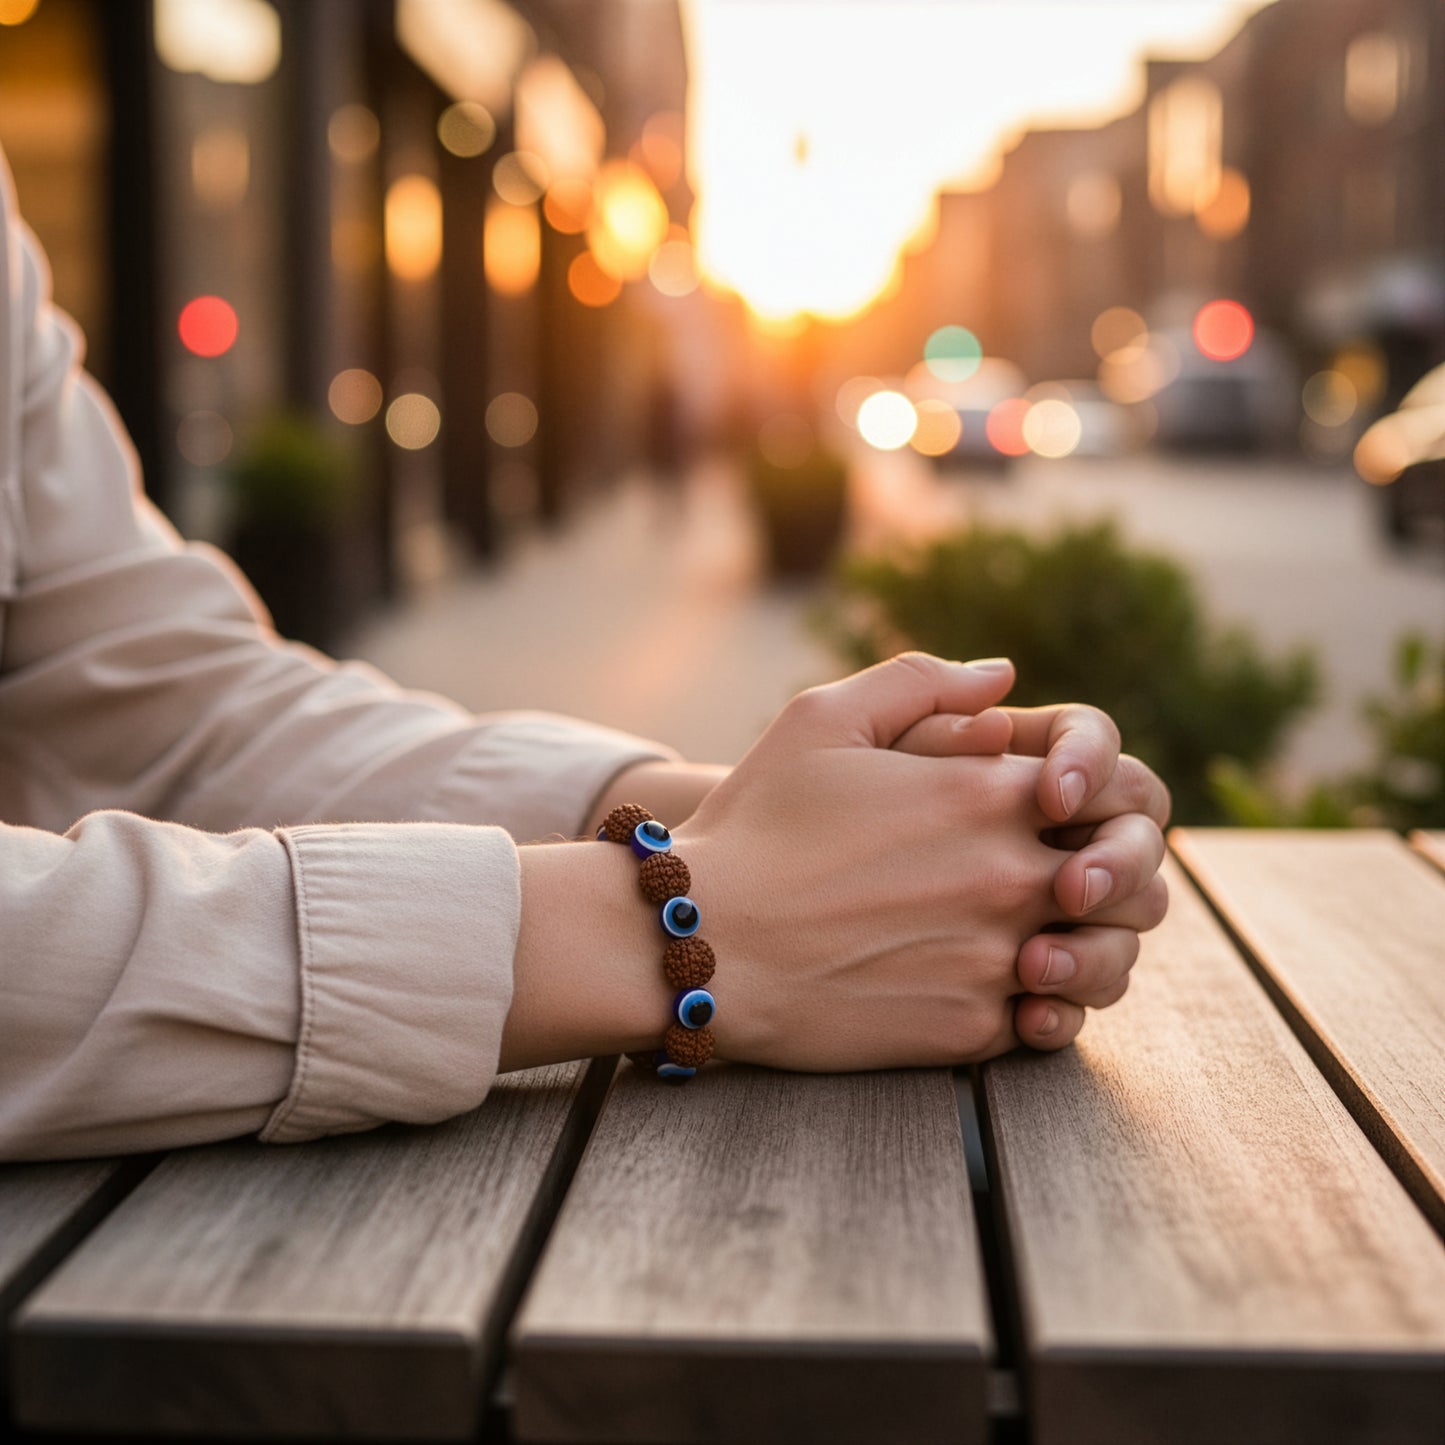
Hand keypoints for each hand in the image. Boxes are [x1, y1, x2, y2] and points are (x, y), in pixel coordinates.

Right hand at [679, 653, 1158, 1070]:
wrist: (700, 942)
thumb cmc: (755, 826)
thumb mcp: (820, 720)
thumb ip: (921, 684)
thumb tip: (1003, 678)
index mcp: (989, 794)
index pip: (1119, 789)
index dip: (1104, 797)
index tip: (1068, 808)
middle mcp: (1012, 875)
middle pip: (1135, 879)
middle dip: (1120, 875)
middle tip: (1080, 879)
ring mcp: (997, 958)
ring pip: (1107, 961)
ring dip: (1094, 950)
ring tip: (1045, 941)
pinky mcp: (971, 1029)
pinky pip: (1047, 1022)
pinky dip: (1038, 1010)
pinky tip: (998, 991)